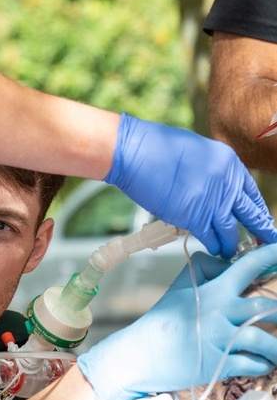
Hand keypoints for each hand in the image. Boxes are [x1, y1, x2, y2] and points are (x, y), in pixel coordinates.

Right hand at [79, 243, 276, 399]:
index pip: (248, 266)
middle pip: (266, 307)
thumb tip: (229, 264)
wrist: (136, 355)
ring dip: (276, 348)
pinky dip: (263, 365)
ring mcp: (219, 338)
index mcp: (212, 291)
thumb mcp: (179, 290)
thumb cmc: (160, 323)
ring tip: (276, 351)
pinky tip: (263, 364)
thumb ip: (204, 273)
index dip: (271, 255)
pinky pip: (254, 364)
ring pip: (265, 341)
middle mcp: (219, 311)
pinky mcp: (218, 364)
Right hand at [105, 113, 276, 257]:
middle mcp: (225, 182)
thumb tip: (210, 187)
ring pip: (231, 229)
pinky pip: (210, 236)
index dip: (257, 209)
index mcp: (228, 162)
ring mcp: (211, 200)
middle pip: (250, 212)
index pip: (250, 192)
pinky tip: (216, 250)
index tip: (262, 219)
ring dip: (232, 243)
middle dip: (261, 229)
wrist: (136, 153)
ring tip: (233, 251)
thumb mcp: (196, 153)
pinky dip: (214, 245)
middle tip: (269, 240)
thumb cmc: (155, 148)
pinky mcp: (193, 216)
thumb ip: (209, 171)